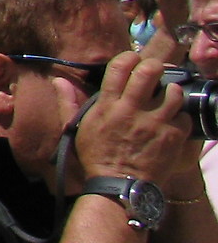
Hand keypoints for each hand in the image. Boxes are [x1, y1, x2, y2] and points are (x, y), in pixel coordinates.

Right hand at [72, 45, 197, 192]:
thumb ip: (68, 102)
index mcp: (107, 105)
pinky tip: (172, 121)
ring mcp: (154, 123)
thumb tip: (58, 80)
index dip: (131, 57)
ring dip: (172, 92)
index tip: (135, 59)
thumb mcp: (74, 129)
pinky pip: (184, 117)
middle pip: (150, 72)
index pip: (120, 67)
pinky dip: (180, 117)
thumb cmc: (96, 156)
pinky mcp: (172, 137)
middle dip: (155, 67)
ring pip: (174, 92)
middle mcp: (131, 110)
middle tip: (156, 72)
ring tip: (168, 97)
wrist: (119, 186)